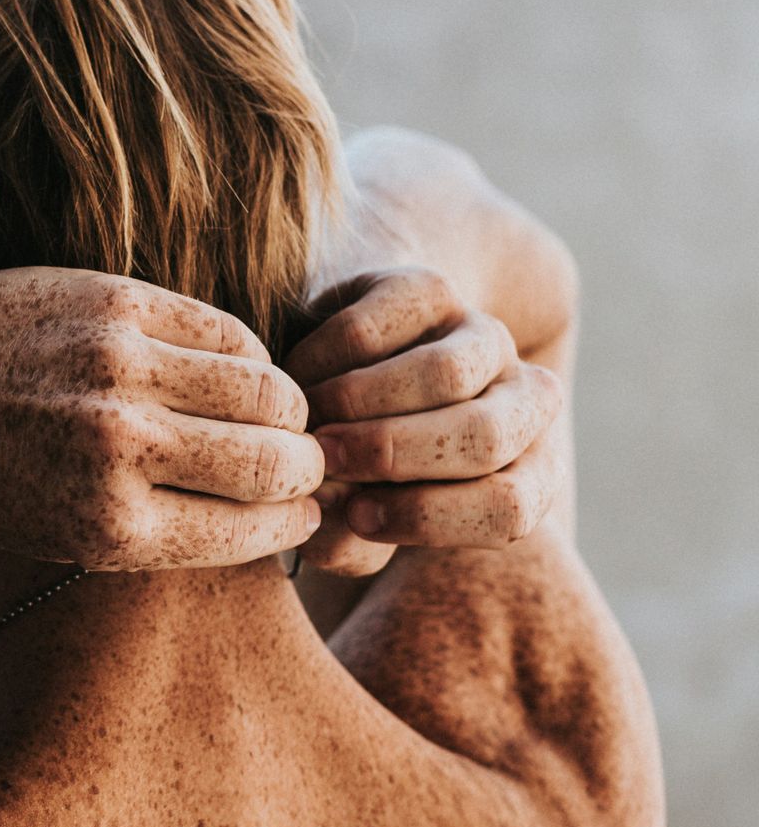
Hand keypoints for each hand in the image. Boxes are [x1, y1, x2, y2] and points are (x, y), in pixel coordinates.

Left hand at [0, 267, 324, 569]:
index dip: (295, 520)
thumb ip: (159, 529)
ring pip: (266, 387)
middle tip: (303, 459)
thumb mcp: (60, 536)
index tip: (304, 511)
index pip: (254, 528)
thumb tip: (267, 514)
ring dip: (286, 405)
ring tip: (275, 413)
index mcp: (111, 527)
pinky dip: (246, 353)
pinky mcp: (117, 303)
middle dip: (307, 464)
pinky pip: (225, 330)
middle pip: (276, 459)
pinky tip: (233, 367)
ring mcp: (121, 369)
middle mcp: (122, 449)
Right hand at [284, 266, 564, 575]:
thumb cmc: (364, 470)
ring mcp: (483, 336)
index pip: (509, 508)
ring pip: (444, 376)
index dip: (427, 519)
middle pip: (484, 437)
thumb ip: (345, 538)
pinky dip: (324, 362)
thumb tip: (323, 511)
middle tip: (321, 462)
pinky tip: (295, 383)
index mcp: (532, 468)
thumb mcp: (364, 515)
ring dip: (359, 407)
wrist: (361, 367)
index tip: (356, 519)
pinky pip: (376, 329)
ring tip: (307, 426)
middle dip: (393, 456)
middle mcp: (525, 399)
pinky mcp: (428, 288)